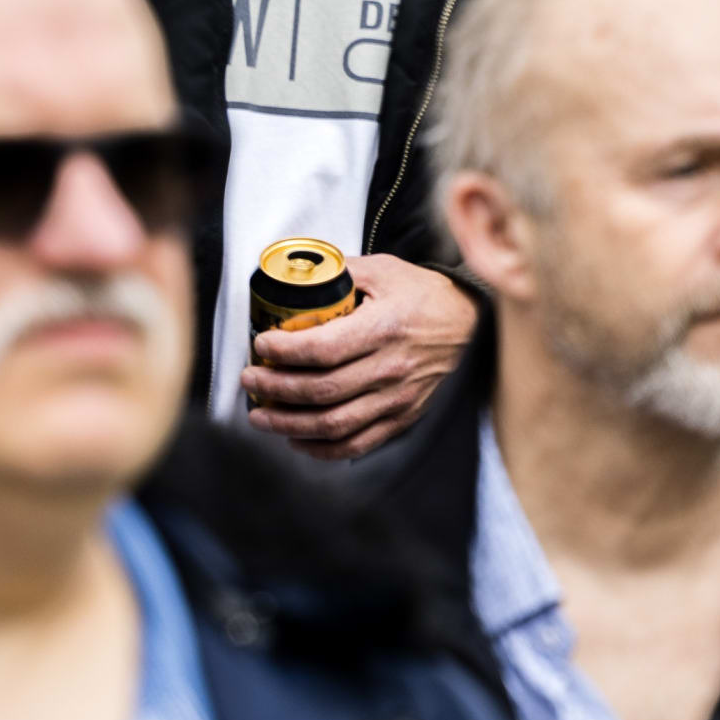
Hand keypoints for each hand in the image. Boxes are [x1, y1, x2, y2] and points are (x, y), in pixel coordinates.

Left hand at [243, 254, 475, 455]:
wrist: (470, 323)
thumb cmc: (423, 294)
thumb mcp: (383, 269)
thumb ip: (340, 272)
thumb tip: (295, 277)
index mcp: (384, 328)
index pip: (323, 349)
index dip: (284, 352)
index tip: (260, 345)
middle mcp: (391, 369)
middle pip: (321, 391)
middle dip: (275, 389)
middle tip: (249, 381)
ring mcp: (397, 399)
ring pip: (333, 425)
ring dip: (288, 424)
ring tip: (259, 416)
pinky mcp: (402, 418)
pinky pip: (356, 444)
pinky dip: (321, 449)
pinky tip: (296, 439)